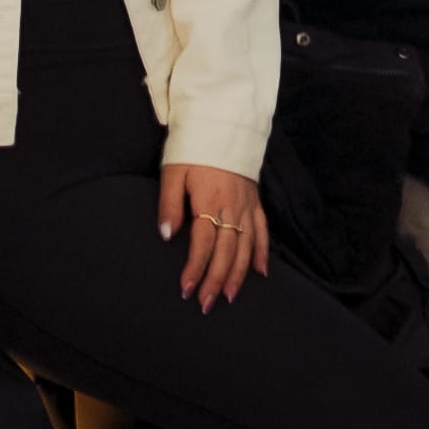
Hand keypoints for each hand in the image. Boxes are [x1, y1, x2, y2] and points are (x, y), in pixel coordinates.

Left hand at [157, 161, 268, 310]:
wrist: (223, 124)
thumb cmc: (193, 148)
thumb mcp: (173, 171)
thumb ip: (169, 204)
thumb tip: (166, 235)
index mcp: (209, 201)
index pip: (203, 244)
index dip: (195, 269)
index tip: (186, 290)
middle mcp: (232, 207)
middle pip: (226, 252)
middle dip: (216, 281)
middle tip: (206, 304)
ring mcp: (247, 205)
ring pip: (246, 246)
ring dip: (238, 274)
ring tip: (230, 296)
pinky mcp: (256, 201)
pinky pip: (263, 231)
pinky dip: (263, 252)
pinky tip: (260, 272)